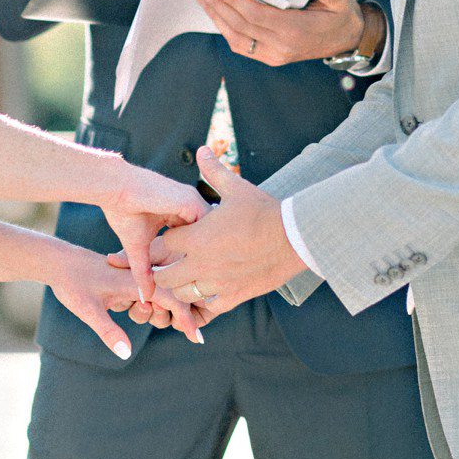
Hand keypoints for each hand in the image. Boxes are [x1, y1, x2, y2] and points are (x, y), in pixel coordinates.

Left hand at [50, 241, 205, 352]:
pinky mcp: (130, 282)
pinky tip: (130, 307)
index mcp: (134, 280)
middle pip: (171, 300)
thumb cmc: (71, 282)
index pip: (171, 298)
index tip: (196, 339)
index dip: (186, 319)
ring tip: (122, 309)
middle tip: (136, 313)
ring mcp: (136, 279)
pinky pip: (149, 296)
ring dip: (152, 312)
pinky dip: (148, 307)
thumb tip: (127, 354)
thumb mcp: (87, 310)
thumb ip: (108, 332)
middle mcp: (140, 278)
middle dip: (166, 316)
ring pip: (160, 300)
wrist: (57, 261)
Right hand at [98, 159, 202, 305]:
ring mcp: (193, 202)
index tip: (204, 279)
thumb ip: (144, 270)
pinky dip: (208, 243)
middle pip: (212, 235)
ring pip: (214, 231)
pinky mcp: (191, 202)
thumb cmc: (123, 211)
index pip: (199, 237)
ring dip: (213, 251)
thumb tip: (145, 296)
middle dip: (214, 256)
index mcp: (180, 212)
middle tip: (215, 282)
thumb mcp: (137, 246)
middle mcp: (191, 205)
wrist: (115, 189)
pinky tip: (206, 262)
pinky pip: (208, 225)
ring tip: (214, 275)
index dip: (202, 256)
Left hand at [147, 148, 303, 318]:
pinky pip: (208, 308)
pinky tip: (210, 291)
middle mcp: (202, 264)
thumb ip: (214, 171)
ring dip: (182, 287)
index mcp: (198, 237)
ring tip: (190, 278)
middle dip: (165, 269)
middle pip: (164, 276)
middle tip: (175, 262)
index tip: (178, 237)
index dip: (168, 240)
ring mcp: (217, 283)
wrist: (294, 237)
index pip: (164, 243)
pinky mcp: (234, 296)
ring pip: (182, 295)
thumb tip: (202, 150)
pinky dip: (204, 302)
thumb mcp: (236, 188)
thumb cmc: (264, 211)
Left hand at [192, 0, 376, 66]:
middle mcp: (281, 47)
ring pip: (236, 38)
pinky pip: (242, 45)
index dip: (235, 0)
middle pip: (241, 25)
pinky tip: (216, 15)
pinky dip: (226, 30)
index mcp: (295, 31)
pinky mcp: (270, 57)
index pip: (256, 15)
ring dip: (216, 18)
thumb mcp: (343, 0)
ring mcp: (274, 55)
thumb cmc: (341, 14)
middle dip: (217, 6)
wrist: (348, 39)